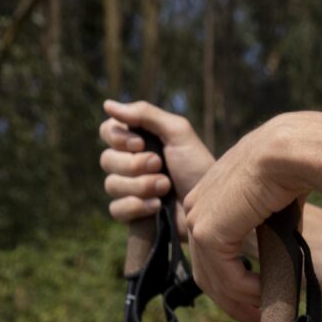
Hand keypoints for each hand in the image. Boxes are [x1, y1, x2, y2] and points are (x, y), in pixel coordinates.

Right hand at [98, 100, 214, 228]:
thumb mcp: (178, 133)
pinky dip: (135, 207)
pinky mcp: (135, 216)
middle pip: (107, 160)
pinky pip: (116, 210)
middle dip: (133, 165)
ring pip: (111, 185)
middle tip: (160, 166)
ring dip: (139, 186)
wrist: (214, 207)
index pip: (107, 132)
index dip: (118, 138)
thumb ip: (145, 114)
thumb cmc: (198, 167)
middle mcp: (130, 164)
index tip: (140, 144)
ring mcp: (131, 191)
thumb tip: (107, 105)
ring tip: (165, 187)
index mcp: (138, 141)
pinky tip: (156, 206)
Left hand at [183, 117, 310, 321]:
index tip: (254, 304)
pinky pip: (227, 278)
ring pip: (215, 281)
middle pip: (207, 273)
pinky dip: (247, 292)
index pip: (209, 254)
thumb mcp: (271, 208)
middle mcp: (195, 208)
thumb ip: (266, 233)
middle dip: (232, 303)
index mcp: (207, 199)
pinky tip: (267, 294)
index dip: (231, 284)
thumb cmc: (288, 171)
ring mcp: (198, 221)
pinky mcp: (209, 233)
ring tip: (266, 314)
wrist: (288, 152)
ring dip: (242, 303)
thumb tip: (280, 258)